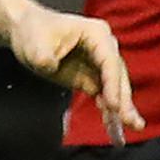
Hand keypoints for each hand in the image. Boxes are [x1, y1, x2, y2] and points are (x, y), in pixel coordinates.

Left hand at [6, 1, 141, 137]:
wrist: (27, 31)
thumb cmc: (34, 31)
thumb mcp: (34, 44)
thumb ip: (43, 56)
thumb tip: (51, 66)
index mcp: (95, 34)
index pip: (109, 61)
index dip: (113, 84)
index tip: (113, 105)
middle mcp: (103, 48)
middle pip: (118, 76)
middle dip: (124, 100)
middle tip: (129, 122)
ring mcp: (99, 63)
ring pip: (116, 88)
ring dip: (122, 108)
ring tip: (133, 126)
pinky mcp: (91, 77)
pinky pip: (104, 96)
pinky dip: (109, 111)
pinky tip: (114, 127)